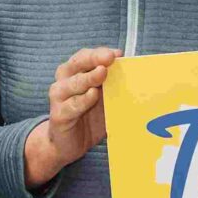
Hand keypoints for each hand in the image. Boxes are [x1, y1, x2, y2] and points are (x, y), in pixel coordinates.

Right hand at [25, 47, 121, 186]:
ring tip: (102, 73)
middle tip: (109, 58)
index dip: (100, 53)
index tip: (117, 54)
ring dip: (89, 77)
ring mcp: (59, 97)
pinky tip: (92, 95)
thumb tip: (138, 76)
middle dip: (94, 59)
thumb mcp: (104, 99)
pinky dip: (83, 100)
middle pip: (77, 64)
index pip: (86, 56)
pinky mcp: (59, 115)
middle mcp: (64, 81)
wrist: (66, 145)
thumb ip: (114, 86)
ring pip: (73, 83)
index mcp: (75, 72)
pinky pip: (72, 105)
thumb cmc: (87, 118)